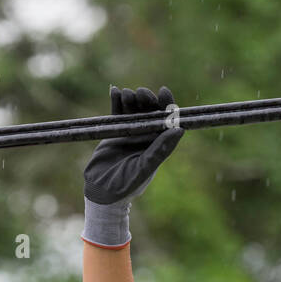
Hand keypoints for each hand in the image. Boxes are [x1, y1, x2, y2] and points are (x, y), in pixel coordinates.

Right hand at [84, 85, 183, 204]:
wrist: (100, 190)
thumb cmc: (125, 185)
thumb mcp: (143, 168)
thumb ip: (159, 150)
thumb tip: (179, 130)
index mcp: (157, 144)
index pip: (166, 121)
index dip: (167, 105)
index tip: (163, 91)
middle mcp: (146, 136)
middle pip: (150, 111)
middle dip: (147, 99)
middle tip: (140, 93)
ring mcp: (130, 132)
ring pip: (134, 109)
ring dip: (132, 98)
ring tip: (127, 94)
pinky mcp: (114, 131)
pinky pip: (117, 112)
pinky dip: (116, 101)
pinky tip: (114, 91)